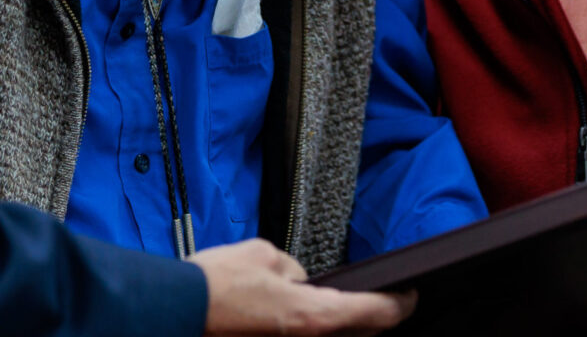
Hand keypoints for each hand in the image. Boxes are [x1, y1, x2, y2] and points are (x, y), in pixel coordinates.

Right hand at [194, 238, 415, 335]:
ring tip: (345, 303)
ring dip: (340, 323)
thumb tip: (300, 280)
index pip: (378, 313)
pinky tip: (304, 313)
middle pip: (360, 333)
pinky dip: (312, 327)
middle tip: (383, 299)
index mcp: (315, 315)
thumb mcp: (265, 256)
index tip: (409, 294)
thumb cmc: (215, 285)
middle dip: (375, 316)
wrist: (177, 311)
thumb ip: (294, 269)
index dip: (400, 303)